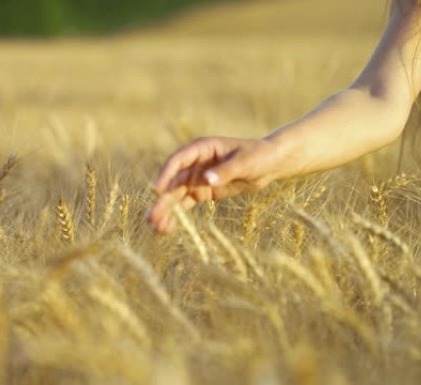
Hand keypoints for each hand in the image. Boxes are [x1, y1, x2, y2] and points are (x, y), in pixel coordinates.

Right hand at [147, 137, 279, 233]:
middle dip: (161, 201)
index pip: (177, 161)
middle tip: (150, 218)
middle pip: (172, 182)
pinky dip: (177, 215)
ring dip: (166, 211)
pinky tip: (167, 229)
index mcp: (201, 149)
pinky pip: (185, 204)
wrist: (269, 163)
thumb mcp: (245, 162)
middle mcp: (194, 163)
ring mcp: (196, 178)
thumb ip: (226, 170)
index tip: (157, 191)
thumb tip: (207, 179)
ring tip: (156, 228)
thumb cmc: (258, 156)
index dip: (166, 175)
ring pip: (176, 196)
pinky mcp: (202, 191)